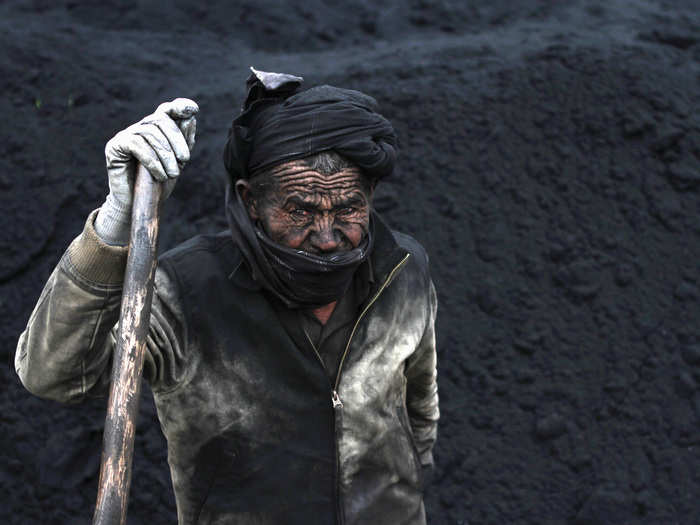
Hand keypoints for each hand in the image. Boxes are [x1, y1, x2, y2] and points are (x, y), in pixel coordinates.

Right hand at [96, 98, 197, 244]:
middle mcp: (139, 129)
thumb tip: (190, 119)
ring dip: (166, 155)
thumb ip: (184, 142)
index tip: (193, 109)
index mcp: (155, 130)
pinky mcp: (114, 146)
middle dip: (176, 139)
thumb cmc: (158, 184)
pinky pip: (136, 144)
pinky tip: (160, 175)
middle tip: (185, 159)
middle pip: (160, 120)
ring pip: (150, 133)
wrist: (137, 204)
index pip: (166, 111)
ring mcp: (125, 136)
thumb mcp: (177, 163)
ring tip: (173, 173)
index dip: (179, 106)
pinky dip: (152, 160)